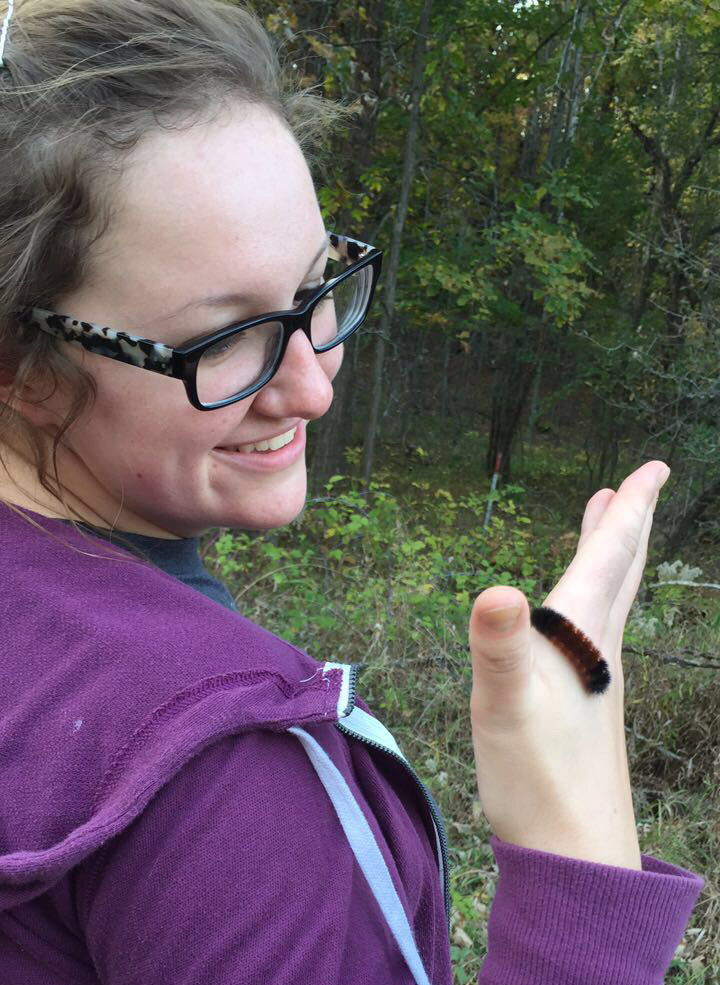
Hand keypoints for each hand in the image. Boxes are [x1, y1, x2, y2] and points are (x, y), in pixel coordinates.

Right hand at [468, 460, 669, 868]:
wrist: (575, 860)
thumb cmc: (542, 783)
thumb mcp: (508, 709)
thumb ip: (499, 648)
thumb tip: (496, 591)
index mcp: (585, 636)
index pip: (610, 557)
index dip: (629, 509)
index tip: (655, 468)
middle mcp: (598, 652)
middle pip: (618, 573)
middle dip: (627, 526)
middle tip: (638, 488)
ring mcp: (594, 682)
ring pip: (607, 604)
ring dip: (609, 561)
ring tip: (607, 535)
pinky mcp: (582, 709)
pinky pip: (591, 635)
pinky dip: (590, 605)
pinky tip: (575, 625)